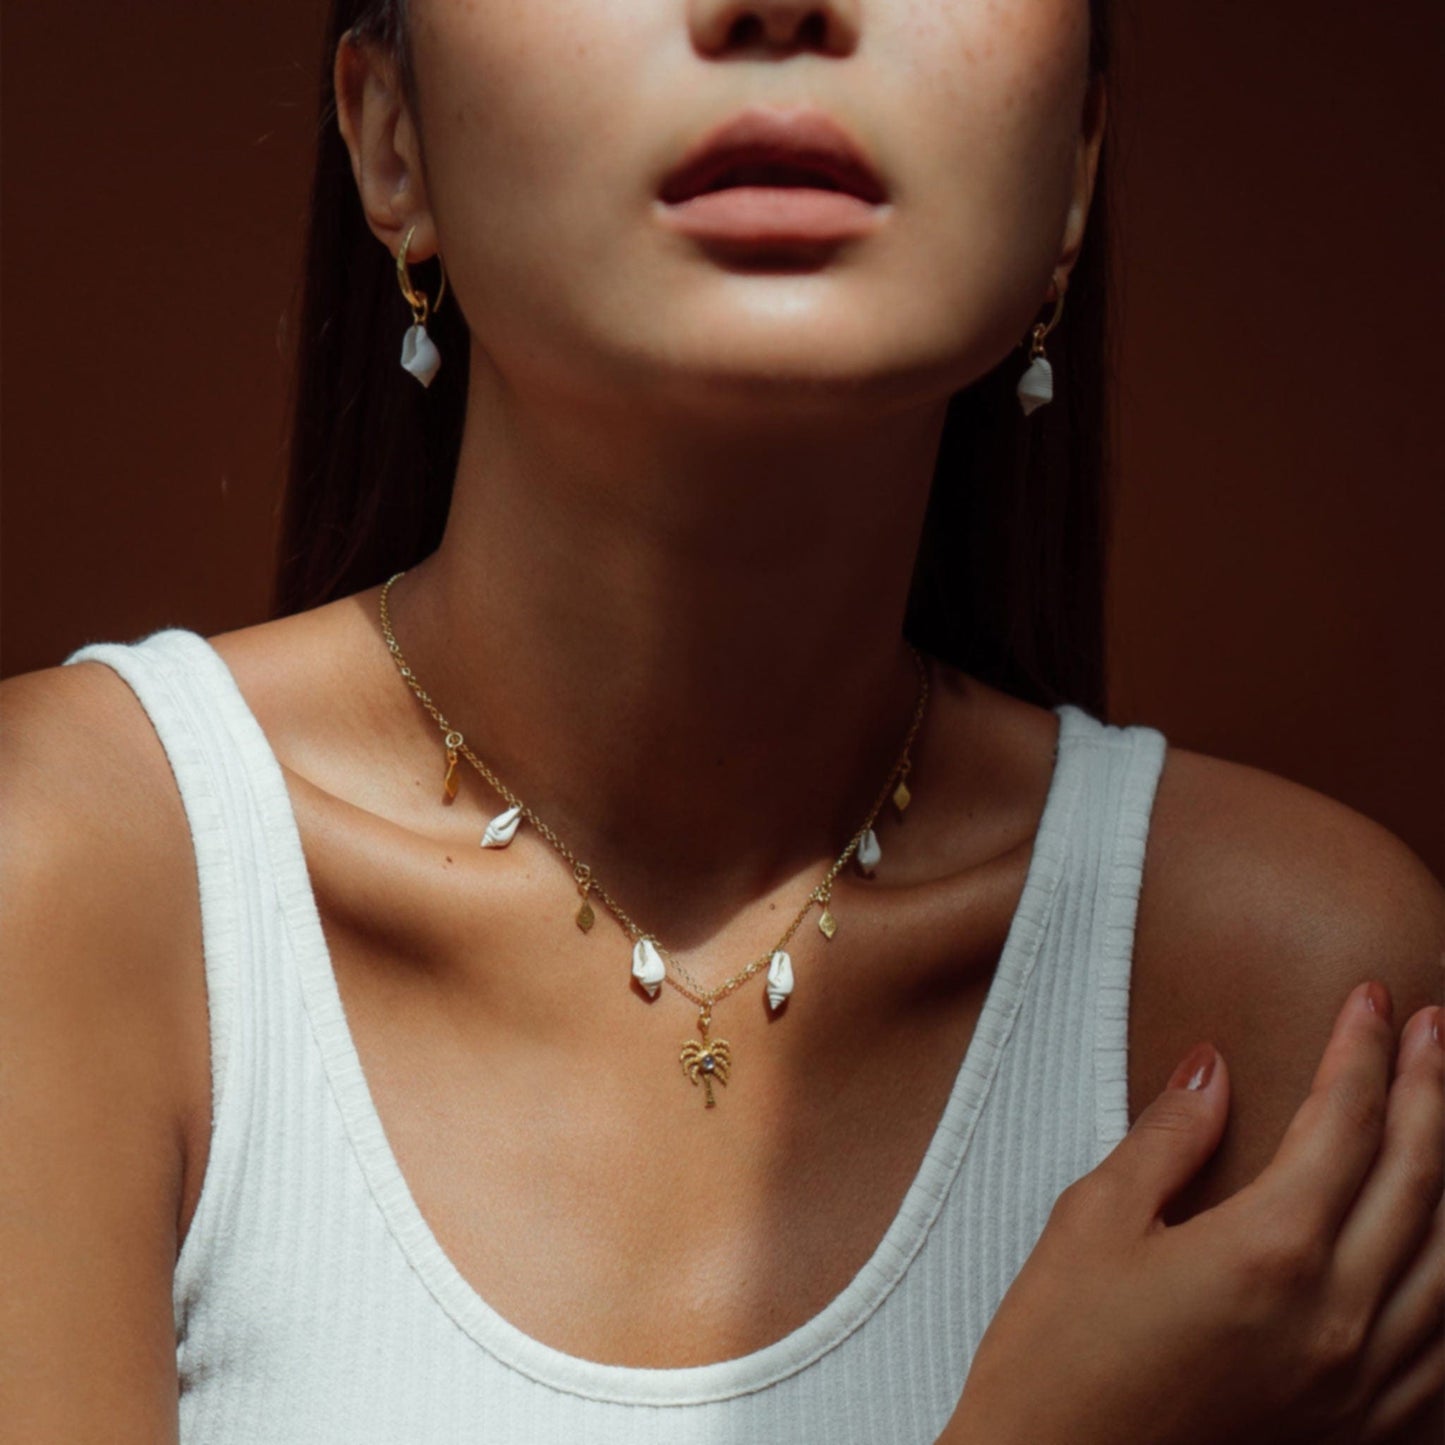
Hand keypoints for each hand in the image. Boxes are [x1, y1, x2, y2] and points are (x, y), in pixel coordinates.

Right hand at [945, 982, 1443, 1444]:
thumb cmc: (1057, 1355)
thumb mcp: (1093, 1224)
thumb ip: (1168, 1138)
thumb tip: (1212, 1066)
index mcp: (1267, 1253)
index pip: (1341, 1123)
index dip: (1360, 1051)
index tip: (1369, 998)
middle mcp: (1337, 1319)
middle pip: (1415, 1179)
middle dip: (1428, 1090)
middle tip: (1432, 1026)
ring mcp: (1361, 1386)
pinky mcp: (1360, 1434)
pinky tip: (1442, 1243)